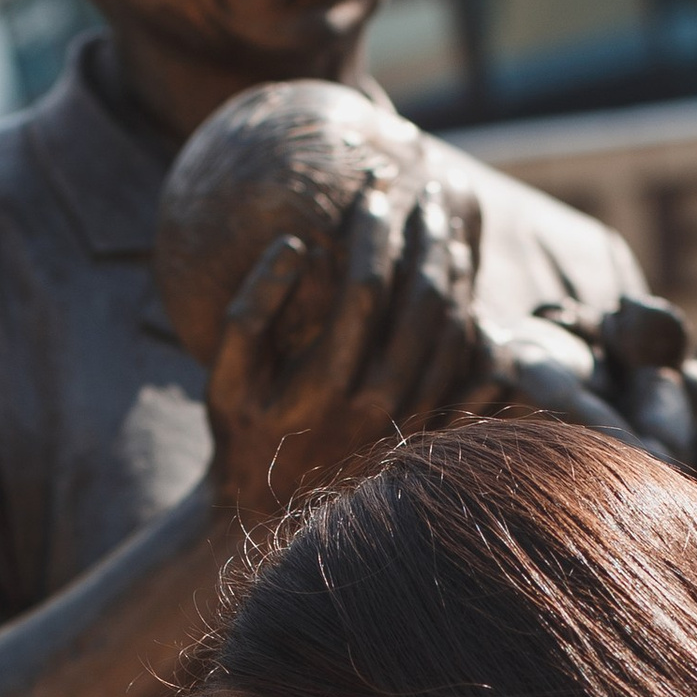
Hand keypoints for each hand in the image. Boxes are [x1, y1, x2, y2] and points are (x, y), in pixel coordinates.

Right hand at [206, 176, 487, 523]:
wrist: (269, 511)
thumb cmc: (242, 430)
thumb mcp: (223, 374)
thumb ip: (250, 309)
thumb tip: (293, 245)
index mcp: (327, 383)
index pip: (367, 287)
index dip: (374, 231)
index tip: (374, 187)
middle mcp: (379, 403)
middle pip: (424, 301)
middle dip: (427, 235)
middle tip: (428, 186)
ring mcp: (412, 417)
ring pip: (455, 330)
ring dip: (457, 267)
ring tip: (449, 219)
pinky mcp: (430, 425)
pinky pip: (470, 364)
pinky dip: (474, 312)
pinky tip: (467, 275)